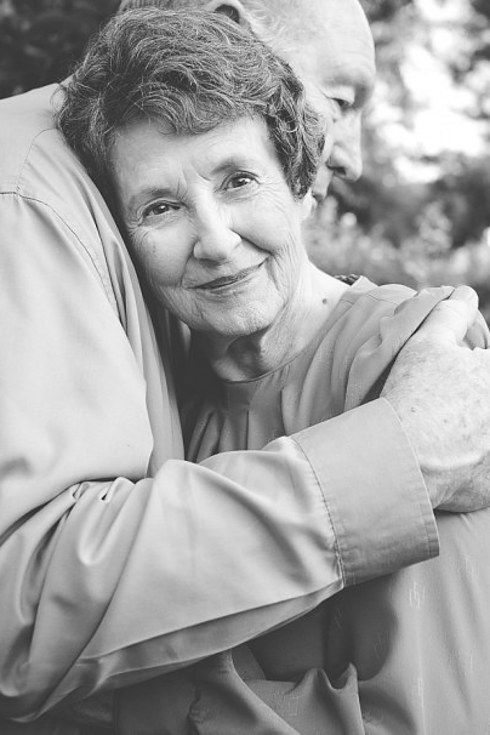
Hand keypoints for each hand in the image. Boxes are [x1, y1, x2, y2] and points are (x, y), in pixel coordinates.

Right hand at [382, 286, 489, 510]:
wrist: (401, 458)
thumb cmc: (414, 396)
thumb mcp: (426, 345)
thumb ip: (451, 315)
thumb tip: (465, 294)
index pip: (487, 367)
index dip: (475, 371)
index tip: (459, 381)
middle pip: (485, 407)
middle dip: (475, 403)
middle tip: (449, 409)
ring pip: (488, 440)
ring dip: (478, 434)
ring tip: (453, 434)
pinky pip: (487, 474)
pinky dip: (477, 471)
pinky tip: (454, 463)